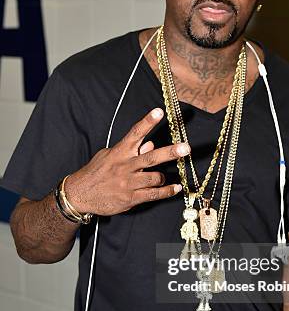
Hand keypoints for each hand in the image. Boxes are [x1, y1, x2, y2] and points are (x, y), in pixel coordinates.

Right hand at [63, 107, 188, 215]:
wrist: (79, 194)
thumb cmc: (96, 172)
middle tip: (186, 148)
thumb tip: (150, 144)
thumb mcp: (109, 156)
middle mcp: (125, 166)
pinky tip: (175, 189)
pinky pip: (153, 194)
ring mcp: (128, 183)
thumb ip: (130, 150)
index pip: (135, 133)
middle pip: (151, 157)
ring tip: (165, 178)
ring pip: (155, 178)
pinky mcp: (130, 198)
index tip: (159, 111)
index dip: (148, 121)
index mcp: (120, 152)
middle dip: (170, 152)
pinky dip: (166, 192)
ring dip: (164, 178)